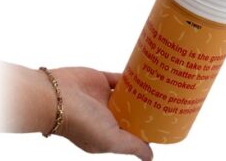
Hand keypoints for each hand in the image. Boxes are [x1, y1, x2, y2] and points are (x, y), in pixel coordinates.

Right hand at [0, 62, 152, 160]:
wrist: (57, 96)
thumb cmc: (81, 123)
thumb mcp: (109, 140)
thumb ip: (130, 145)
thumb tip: (150, 158)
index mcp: (107, 135)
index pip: (131, 134)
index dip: (145, 129)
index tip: (164, 123)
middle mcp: (106, 117)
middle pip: (131, 113)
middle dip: (146, 109)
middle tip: (168, 101)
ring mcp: (104, 98)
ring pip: (128, 94)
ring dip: (141, 90)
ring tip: (161, 86)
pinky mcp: (101, 80)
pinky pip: (121, 77)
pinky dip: (132, 75)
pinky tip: (146, 72)